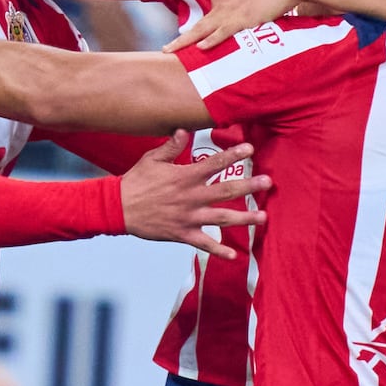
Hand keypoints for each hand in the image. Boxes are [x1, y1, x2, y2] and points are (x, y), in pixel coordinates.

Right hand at [120, 131, 269, 258]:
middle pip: (226, 190)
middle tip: (268, 182)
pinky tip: (235, 255)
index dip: (233, 155)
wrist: (118, 208)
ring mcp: (188, 217)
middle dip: (249, 186)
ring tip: (263, 217)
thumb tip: (185, 130)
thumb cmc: (135, 182)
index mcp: (185, 176)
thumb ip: (171, 146)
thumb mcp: (152, 159)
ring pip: (222, 217)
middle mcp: (191, 197)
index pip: (214, 163)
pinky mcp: (182, 234)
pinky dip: (219, 250)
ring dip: (244, 218)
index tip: (250, 148)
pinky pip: (204, 243)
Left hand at [162, 0, 302, 51]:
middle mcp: (221, 3)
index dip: (199, 33)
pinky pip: (223, 32)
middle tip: (165, 49)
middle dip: (180, 39)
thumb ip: (242, 8)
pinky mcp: (243, 18)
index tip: (190, 44)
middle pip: (197, 25)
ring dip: (185, 42)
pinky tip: (201, 47)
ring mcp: (230, 11)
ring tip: (170, 51)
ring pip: (203, 29)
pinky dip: (212, 40)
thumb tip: (243, 19)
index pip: (207, 18)